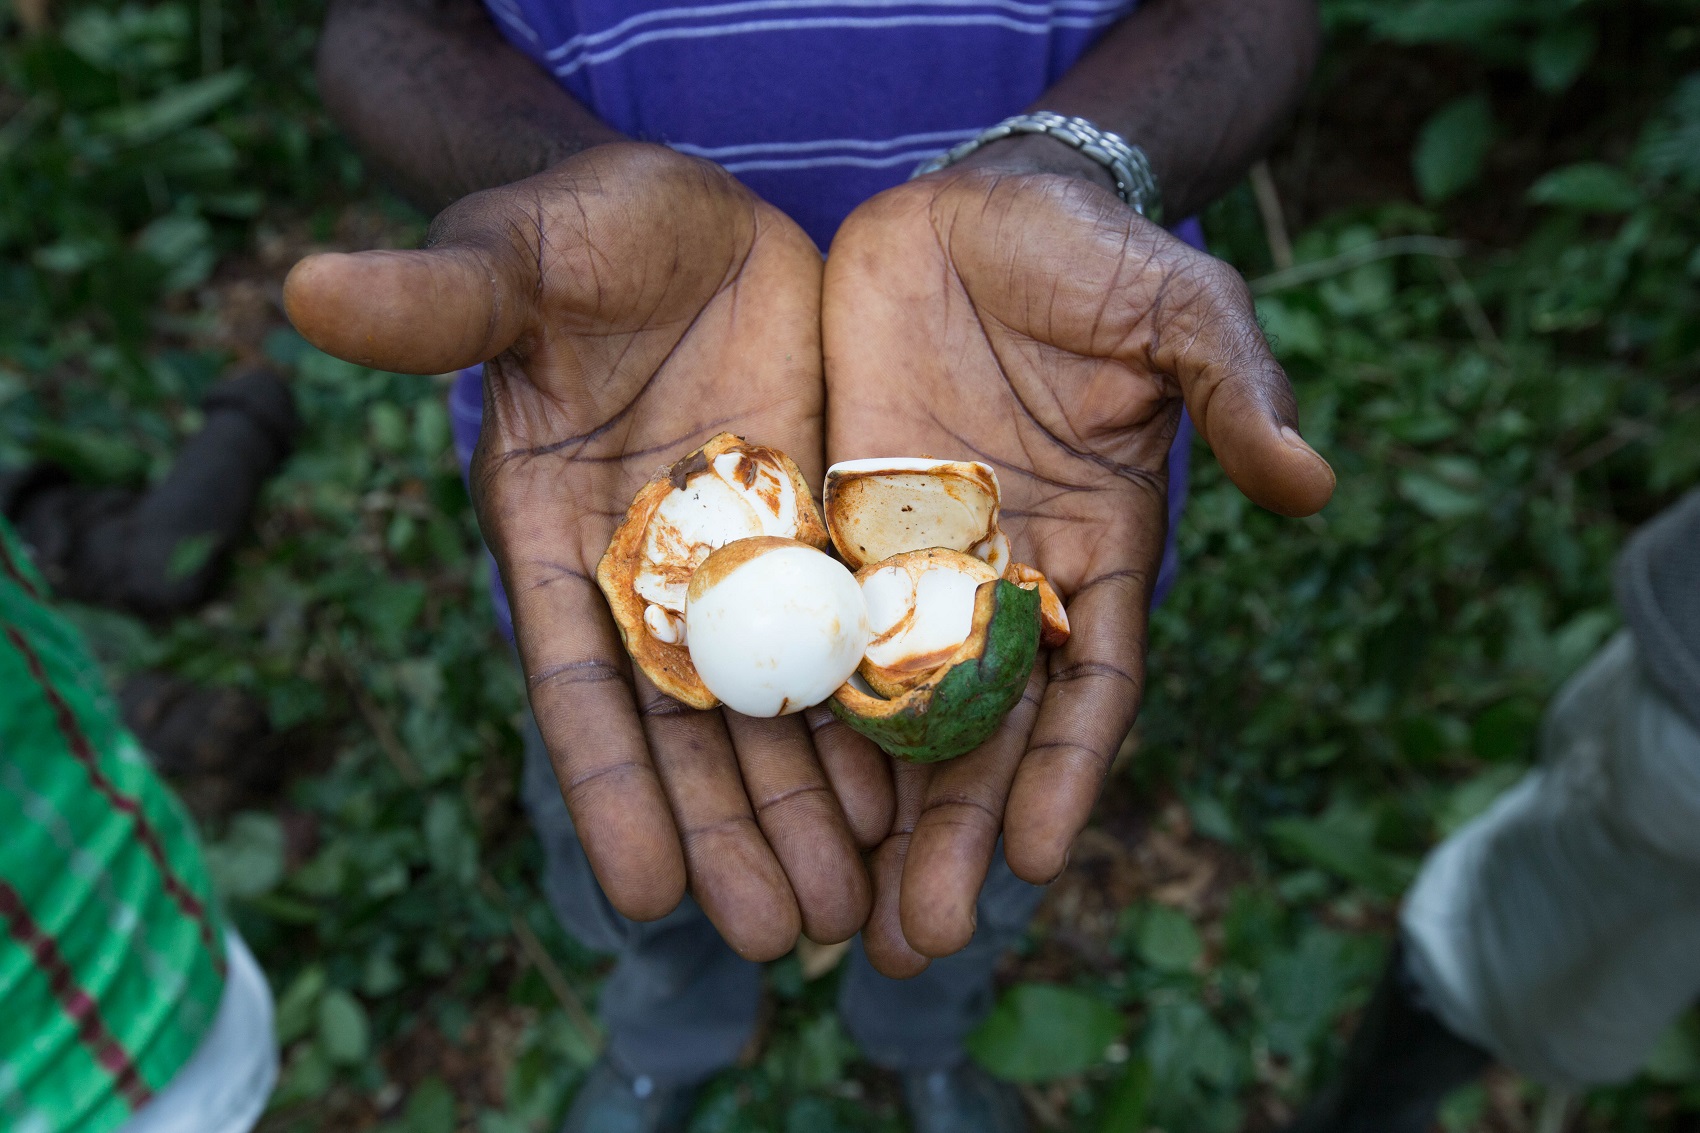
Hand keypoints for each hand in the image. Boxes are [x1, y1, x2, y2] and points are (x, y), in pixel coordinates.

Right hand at [285, 144, 891, 958]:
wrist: (686, 215)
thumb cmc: (581, 228)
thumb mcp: (515, 255)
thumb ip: (438, 299)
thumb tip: (307, 287)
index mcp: (553, 533)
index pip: (579, 684)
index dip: (612, 788)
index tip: (646, 897)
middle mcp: (647, 571)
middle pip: (693, 726)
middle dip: (733, 829)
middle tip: (781, 936)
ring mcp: (741, 556)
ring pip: (778, 703)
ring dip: (812, 805)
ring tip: (855, 904)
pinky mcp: (821, 526)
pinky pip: (847, 635)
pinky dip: (870, 715)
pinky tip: (907, 796)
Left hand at [821, 159, 1332, 975]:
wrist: (986, 202)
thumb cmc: (1097, 256)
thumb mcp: (1180, 308)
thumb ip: (1235, 388)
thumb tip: (1310, 483)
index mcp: (1096, 547)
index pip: (1086, 684)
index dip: (1065, 770)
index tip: (1036, 860)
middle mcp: (1000, 572)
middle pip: (977, 727)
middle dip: (953, 833)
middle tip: (916, 943)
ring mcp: (908, 550)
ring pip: (882, 700)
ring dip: (863, 805)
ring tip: (830, 909)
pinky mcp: (828, 512)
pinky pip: (805, 618)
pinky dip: (790, 699)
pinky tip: (762, 781)